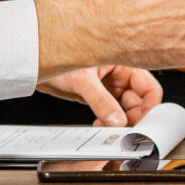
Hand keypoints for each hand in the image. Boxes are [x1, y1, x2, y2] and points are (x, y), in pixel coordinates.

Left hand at [36, 66, 163, 126]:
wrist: (35, 63)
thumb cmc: (56, 54)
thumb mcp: (82, 80)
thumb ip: (101, 101)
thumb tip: (117, 120)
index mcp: (123, 63)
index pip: (149, 87)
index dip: (150, 106)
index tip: (144, 122)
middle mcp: (119, 75)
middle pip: (140, 102)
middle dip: (134, 117)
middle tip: (124, 131)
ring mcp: (109, 86)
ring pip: (126, 109)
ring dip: (121, 122)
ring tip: (109, 129)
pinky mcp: (98, 96)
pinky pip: (112, 112)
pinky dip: (110, 122)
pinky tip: (101, 125)